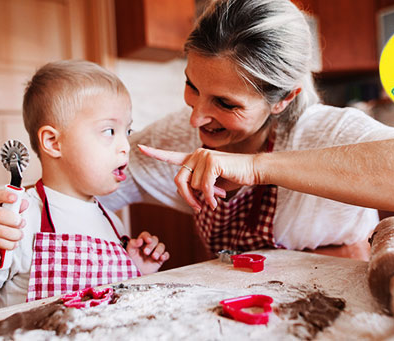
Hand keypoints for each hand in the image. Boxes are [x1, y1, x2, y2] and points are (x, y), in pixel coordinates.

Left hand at [126, 231, 169, 274]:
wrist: (137, 273)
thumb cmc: (133, 261)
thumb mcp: (130, 251)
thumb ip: (133, 244)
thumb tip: (140, 240)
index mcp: (142, 242)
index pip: (145, 235)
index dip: (147, 236)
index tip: (148, 240)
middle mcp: (150, 245)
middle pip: (154, 239)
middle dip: (151, 246)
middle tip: (146, 252)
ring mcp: (156, 251)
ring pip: (161, 246)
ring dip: (158, 250)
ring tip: (154, 257)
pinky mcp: (161, 259)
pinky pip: (166, 254)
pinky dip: (165, 255)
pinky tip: (162, 258)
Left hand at [138, 144, 256, 211]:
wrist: (253, 170)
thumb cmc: (234, 177)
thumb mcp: (212, 184)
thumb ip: (198, 186)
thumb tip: (188, 196)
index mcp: (195, 158)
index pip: (171, 156)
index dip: (155, 154)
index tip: (140, 148)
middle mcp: (197, 154)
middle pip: (179, 181)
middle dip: (187, 197)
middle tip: (198, 208)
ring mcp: (204, 156)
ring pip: (193, 186)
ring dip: (205, 197)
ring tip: (218, 197)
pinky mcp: (212, 162)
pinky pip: (204, 187)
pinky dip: (211, 197)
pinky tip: (218, 200)